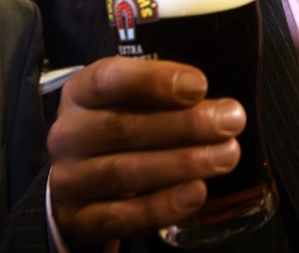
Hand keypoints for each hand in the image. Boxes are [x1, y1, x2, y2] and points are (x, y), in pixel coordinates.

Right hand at [48, 56, 245, 251]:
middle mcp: (68, 134)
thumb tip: (216, 99)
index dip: (154, 81)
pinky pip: (121, 216)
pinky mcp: (79, 219)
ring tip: (225, 156)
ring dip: (182, 163)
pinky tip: (197, 192)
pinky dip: (162, 205)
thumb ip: (160, 94)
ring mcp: (69, 179)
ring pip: (125, 172)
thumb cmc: (114, 129)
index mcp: (79, 93)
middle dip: (184, 125)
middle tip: (229, 121)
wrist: (77, 184)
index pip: (109, 79)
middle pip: (123, 128)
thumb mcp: (124, 101)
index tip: (199, 85)